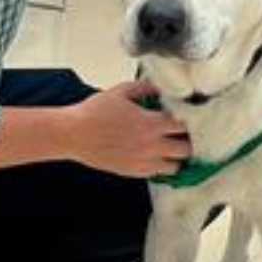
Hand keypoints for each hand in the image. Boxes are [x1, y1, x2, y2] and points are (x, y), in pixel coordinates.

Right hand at [66, 79, 190, 177]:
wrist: (73, 134)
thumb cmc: (94, 112)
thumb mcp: (121, 91)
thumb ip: (146, 88)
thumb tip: (161, 87)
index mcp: (151, 124)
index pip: (185, 126)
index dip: (188, 121)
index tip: (185, 118)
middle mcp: (151, 146)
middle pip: (186, 149)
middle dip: (187, 141)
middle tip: (181, 135)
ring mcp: (143, 162)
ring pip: (175, 167)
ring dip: (176, 157)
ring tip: (171, 149)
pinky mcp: (132, 172)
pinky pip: (157, 174)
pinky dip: (161, 167)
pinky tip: (156, 157)